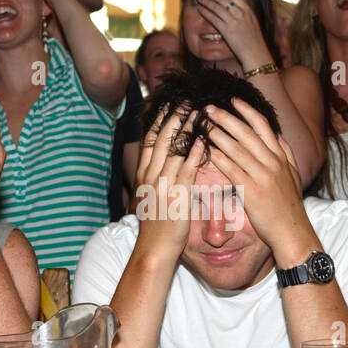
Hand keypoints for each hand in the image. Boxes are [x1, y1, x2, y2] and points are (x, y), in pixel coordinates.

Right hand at [132, 106, 204, 262]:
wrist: (155, 248)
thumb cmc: (157, 225)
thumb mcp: (150, 196)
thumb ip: (155, 177)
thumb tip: (162, 162)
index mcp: (144, 174)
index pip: (151, 140)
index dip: (160, 120)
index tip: (168, 104)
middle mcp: (151, 175)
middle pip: (162, 140)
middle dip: (173, 118)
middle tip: (185, 100)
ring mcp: (163, 184)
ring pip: (174, 150)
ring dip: (187, 130)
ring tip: (198, 112)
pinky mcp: (177, 195)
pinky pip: (187, 169)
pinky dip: (195, 153)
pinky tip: (203, 140)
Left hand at [189, 0, 269, 67]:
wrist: (256, 53)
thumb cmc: (254, 39)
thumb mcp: (252, 21)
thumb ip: (244, 12)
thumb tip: (235, 5)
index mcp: (248, 9)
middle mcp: (241, 13)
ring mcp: (234, 21)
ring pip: (216, 6)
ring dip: (206, 0)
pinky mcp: (227, 30)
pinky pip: (213, 18)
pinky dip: (205, 12)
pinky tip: (200, 9)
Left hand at [202, 100, 308, 257]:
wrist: (292, 232)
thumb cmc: (289, 206)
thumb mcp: (293, 175)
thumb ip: (286, 154)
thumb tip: (279, 136)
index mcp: (281, 157)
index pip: (263, 126)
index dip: (247, 111)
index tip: (233, 101)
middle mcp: (273, 162)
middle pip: (246, 133)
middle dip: (226, 118)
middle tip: (209, 109)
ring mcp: (263, 176)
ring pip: (236, 149)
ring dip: (218, 135)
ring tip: (203, 126)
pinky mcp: (252, 190)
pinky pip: (231, 170)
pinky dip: (218, 158)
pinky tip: (207, 152)